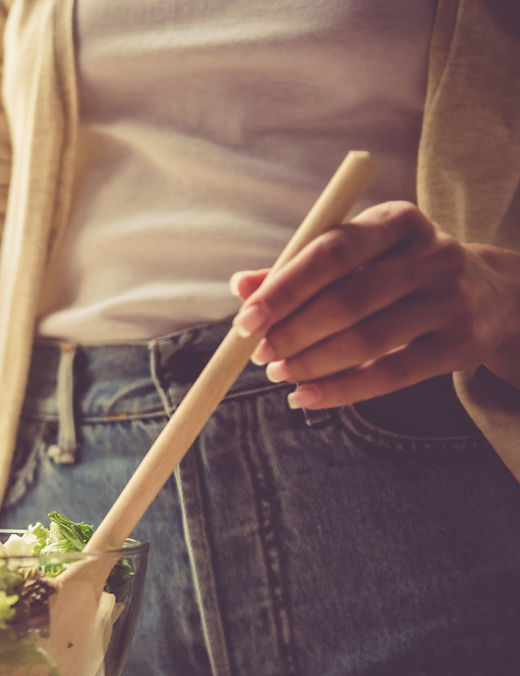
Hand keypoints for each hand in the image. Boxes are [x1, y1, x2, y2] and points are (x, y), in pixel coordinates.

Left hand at [229, 201, 519, 408]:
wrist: (492, 294)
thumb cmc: (399, 271)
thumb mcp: (359, 257)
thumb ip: (299, 269)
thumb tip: (241, 286)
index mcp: (396, 222)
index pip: (331, 252)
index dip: (284, 289)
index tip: (246, 320)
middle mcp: (430, 255)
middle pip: (347, 299)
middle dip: (293, 332)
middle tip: (258, 353)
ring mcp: (450, 300)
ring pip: (367, 340)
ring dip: (311, 363)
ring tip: (278, 373)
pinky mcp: (460, 345)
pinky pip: (391, 374)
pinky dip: (341, 390)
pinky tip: (306, 395)